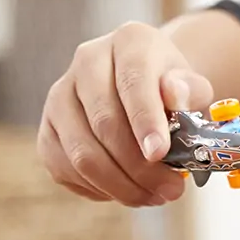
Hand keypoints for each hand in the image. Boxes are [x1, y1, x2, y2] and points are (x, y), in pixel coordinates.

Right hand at [37, 21, 213, 206]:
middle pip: (104, 123)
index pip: (133, 82)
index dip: (146, 120)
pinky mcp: (47, 130)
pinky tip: (128, 191)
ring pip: (81, 153)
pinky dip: (98, 189)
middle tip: (171, 190)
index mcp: (129, 42)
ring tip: (154, 196)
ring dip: (120, 185)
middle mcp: (86, 62)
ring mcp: (60, 97)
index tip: (160, 152)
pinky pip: (65, 170)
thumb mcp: (192, 84)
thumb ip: (189, 90)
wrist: (147, 87)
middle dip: (140, 166)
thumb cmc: (172, 89)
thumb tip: (175, 95)